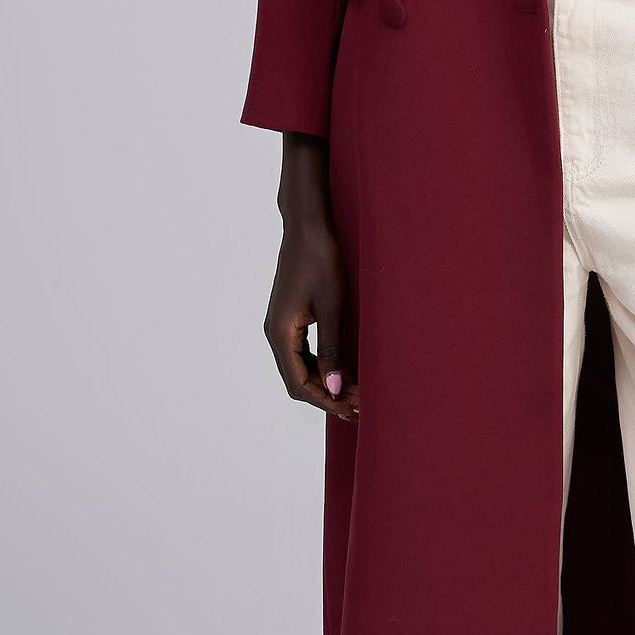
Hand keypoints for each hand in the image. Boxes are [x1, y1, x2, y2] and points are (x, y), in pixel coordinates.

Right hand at [265, 133, 356, 418]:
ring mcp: (280, 325)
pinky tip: (343, 369)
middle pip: (297, 381)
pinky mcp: (289, 317)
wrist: (308, 225)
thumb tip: (334, 388)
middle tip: (360, 405)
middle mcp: (275, 333)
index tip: (355, 409)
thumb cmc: (321, 260)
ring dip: (325, 382)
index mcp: (281, 333)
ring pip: (299, 368)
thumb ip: (333, 349)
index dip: (327, 400)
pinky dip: (321, 366)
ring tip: (355, 391)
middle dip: (327, 396)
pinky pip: (302, 353)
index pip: (300, 384)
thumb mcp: (333, 306)